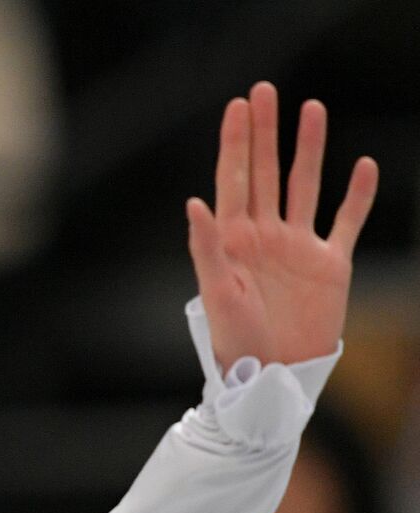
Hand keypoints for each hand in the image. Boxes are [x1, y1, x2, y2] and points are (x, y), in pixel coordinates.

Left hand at [186, 82, 378, 366]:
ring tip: (311, 110)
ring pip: (304, 186)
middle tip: (265, 91)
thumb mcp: (216, 292)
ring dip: (308, 149)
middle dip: (265, 133)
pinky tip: (362, 165)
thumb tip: (194, 202)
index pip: (233, 180)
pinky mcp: (329, 265)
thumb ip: (206, 246)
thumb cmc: (234, 341)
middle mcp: (264, 235)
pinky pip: (345, 222)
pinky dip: (357, 195)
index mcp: (233, 240)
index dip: (235, 143)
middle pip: (265, 172)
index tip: (238, 106)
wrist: (272, 376)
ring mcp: (298, 247)